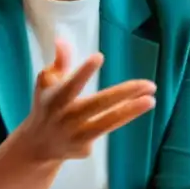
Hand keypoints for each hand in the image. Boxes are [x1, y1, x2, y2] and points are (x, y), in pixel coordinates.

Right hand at [17, 39, 156, 161]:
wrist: (38, 145)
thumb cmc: (47, 104)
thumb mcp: (46, 81)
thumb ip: (59, 61)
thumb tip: (61, 39)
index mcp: (55, 98)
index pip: (71, 84)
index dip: (84, 72)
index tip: (99, 56)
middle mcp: (65, 118)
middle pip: (99, 104)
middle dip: (125, 94)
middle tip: (149, 84)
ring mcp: (75, 135)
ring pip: (108, 122)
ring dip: (131, 111)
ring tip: (151, 100)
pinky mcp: (85, 149)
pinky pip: (106, 131)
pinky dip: (120, 118)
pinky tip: (133, 108)